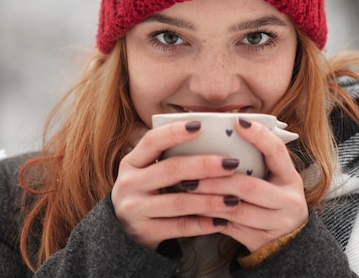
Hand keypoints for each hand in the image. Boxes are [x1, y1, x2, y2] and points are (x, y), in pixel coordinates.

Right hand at [111, 120, 240, 249]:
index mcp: (131, 162)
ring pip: (179, 202)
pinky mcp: (144, 232)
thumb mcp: (148, 172)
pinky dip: (203, 224)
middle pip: (170, 170)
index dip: (175, 132)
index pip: (152, 141)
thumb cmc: (148, 193)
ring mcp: (134, 209)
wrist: (124, 233)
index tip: (200, 125)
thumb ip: (170, 158)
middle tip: (232, 164)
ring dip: (210, 199)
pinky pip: (179, 227)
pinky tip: (221, 220)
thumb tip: (211, 139)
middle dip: (204, 165)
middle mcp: (129, 183)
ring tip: (234, 198)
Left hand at [189, 118, 308, 252]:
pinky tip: (193, 210)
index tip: (237, 121)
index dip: (258, 135)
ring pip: (235, 210)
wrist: (288, 247)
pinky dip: (209, 219)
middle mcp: (290, 201)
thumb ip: (256, 164)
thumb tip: (225, 133)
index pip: (276, 151)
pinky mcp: (263, 243)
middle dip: (214, 179)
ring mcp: (278, 224)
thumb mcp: (273, 183)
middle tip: (189, 173)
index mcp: (291, 179)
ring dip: (206, 199)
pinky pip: (230, 229)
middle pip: (248, 186)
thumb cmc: (271, 205)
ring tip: (186, 189)